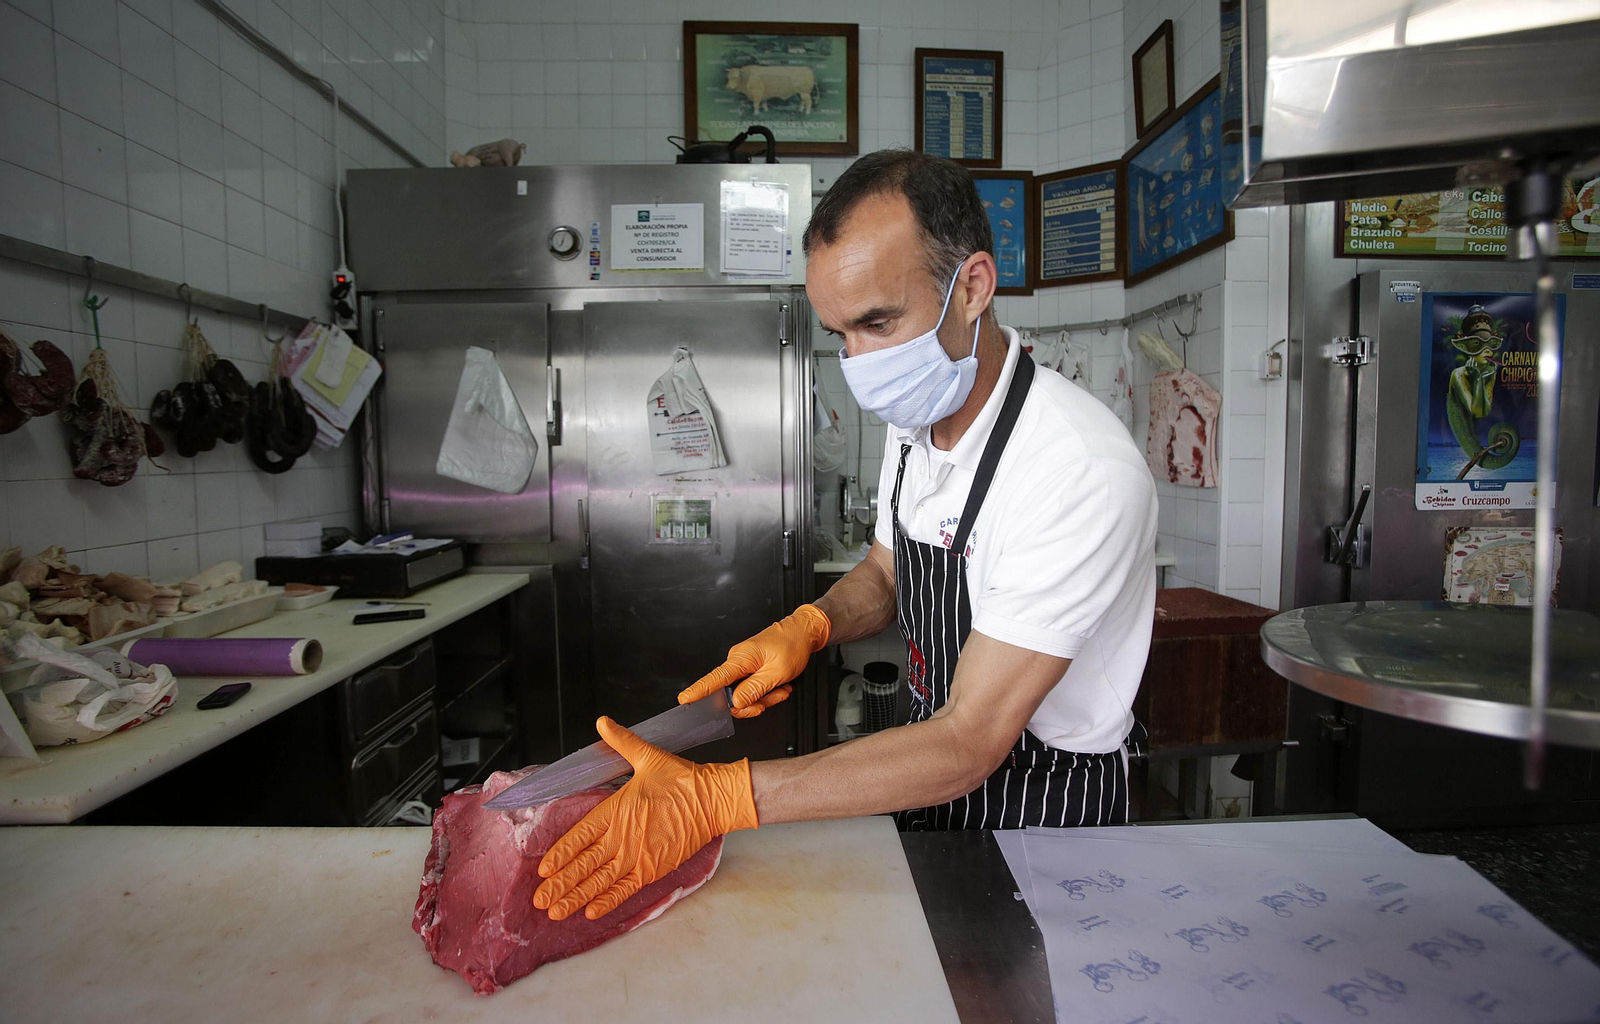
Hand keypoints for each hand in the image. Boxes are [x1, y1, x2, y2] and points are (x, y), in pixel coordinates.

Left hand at [532, 716, 757, 920]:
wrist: (712, 800)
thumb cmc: (681, 779)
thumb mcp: (647, 757)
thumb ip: (621, 742)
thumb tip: (603, 723)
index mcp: (616, 810)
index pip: (579, 836)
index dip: (560, 854)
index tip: (543, 869)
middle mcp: (622, 837)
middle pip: (583, 865)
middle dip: (559, 884)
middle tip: (539, 901)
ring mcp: (637, 856)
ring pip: (599, 882)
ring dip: (575, 897)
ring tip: (555, 911)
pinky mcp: (653, 869)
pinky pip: (625, 889)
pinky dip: (607, 901)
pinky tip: (591, 912)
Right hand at [678, 604, 830, 717]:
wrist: (803, 631)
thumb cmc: (793, 645)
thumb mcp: (777, 672)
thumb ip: (755, 689)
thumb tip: (735, 702)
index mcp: (741, 659)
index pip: (715, 678)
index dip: (698, 690)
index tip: (685, 699)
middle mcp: (738, 660)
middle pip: (733, 695)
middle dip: (755, 702)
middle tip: (775, 696)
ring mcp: (744, 664)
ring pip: (746, 694)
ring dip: (766, 696)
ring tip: (781, 687)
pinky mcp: (750, 667)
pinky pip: (753, 687)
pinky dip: (767, 691)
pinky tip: (779, 685)